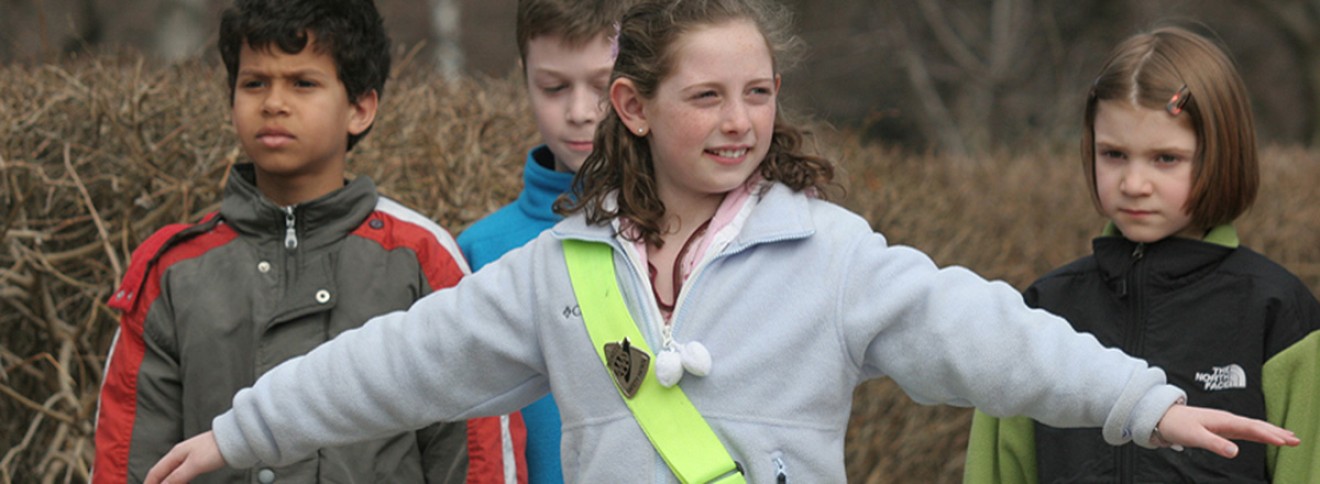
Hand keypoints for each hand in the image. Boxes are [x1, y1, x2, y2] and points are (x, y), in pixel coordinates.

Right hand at [144, 431, 225, 483]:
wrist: (234, 438)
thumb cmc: (215, 449)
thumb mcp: (195, 465)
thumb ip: (177, 476)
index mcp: (175, 454)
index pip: (155, 472)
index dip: (149, 483)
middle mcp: (179, 454)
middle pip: (161, 471)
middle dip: (156, 482)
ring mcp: (188, 455)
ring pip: (171, 471)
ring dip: (166, 481)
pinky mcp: (197, 458)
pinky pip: (180, 471)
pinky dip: (176, 479)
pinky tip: (180, 482)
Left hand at [1154, 404, 1299, 457]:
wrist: (1162, 417)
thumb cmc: (1177, 425)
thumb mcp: (1194, 436)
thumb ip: (1214, 444)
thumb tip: (1235, 452)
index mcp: (1223, 421)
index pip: (1251, 428)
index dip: (1268, 435)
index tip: (1284, 442)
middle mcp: (1227, 420)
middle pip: (1257, 426)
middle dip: (1276, 433)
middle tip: (1296, 440)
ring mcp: (1226, 423)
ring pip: (1253, 428)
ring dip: (1271, 432)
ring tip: (1289, 438)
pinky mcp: (1222, 428)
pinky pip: (1246, 430)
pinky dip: (1259, 433)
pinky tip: (1266, 437)